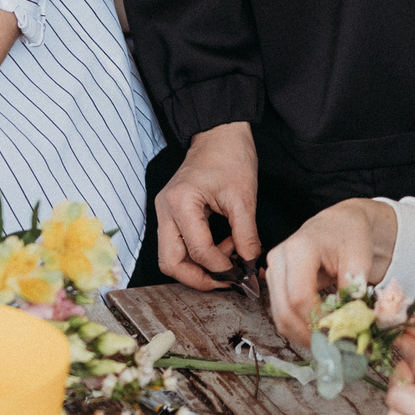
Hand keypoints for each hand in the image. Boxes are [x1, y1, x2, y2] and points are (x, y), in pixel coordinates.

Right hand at [155, 121, 261, 289]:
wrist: (220, 135)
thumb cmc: (230, 157)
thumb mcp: (244, 198)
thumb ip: (246, 236)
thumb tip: (249, 265)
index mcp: (181, 203)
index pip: (198, 251)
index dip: (221, 267)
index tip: (241, 274)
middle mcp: (165, 209)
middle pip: (170, 262)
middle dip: (198, 278)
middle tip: (226, 280)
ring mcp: (164, 211)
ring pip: (171, 256)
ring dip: (198, 266)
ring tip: (229, 256)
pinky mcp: (170, 213)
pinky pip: (178, 244)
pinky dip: (198, 253)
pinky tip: (222, 246)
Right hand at [265, 198, 395, 343]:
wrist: (340, 224)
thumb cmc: (350, 235)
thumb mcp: (359, 255)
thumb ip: (354, 286)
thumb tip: (353, 319)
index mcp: (299, 248)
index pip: (300, 297)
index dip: (317, 321)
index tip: (339, 335)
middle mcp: (279, 259)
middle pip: (285, 311)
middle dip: (310, 335)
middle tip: (336, 349)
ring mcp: (273, 271)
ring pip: (280, 318)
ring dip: (304, 336)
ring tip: (331, 345)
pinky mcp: (275, 283)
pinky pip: (282, 315)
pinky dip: (300, 329)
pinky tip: (321, 334)